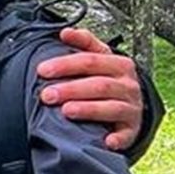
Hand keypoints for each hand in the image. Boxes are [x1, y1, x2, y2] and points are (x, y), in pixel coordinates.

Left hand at [36, 27, 144, 151]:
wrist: (132, 107)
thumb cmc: (110, 81)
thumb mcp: (101, 60)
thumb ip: (84, 44)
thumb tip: (65, 32)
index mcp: (118, 64)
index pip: (90, 61)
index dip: (65, 64)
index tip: (42, 70)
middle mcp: (127, 85)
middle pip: (98, 85)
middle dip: (70, 89)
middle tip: (47, 95)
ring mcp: (131, 108)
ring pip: (110, 107)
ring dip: (88, 109)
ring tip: (66, 111)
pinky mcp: (132, 130)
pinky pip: (126, 135)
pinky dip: (117, 139)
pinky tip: (105, 141)